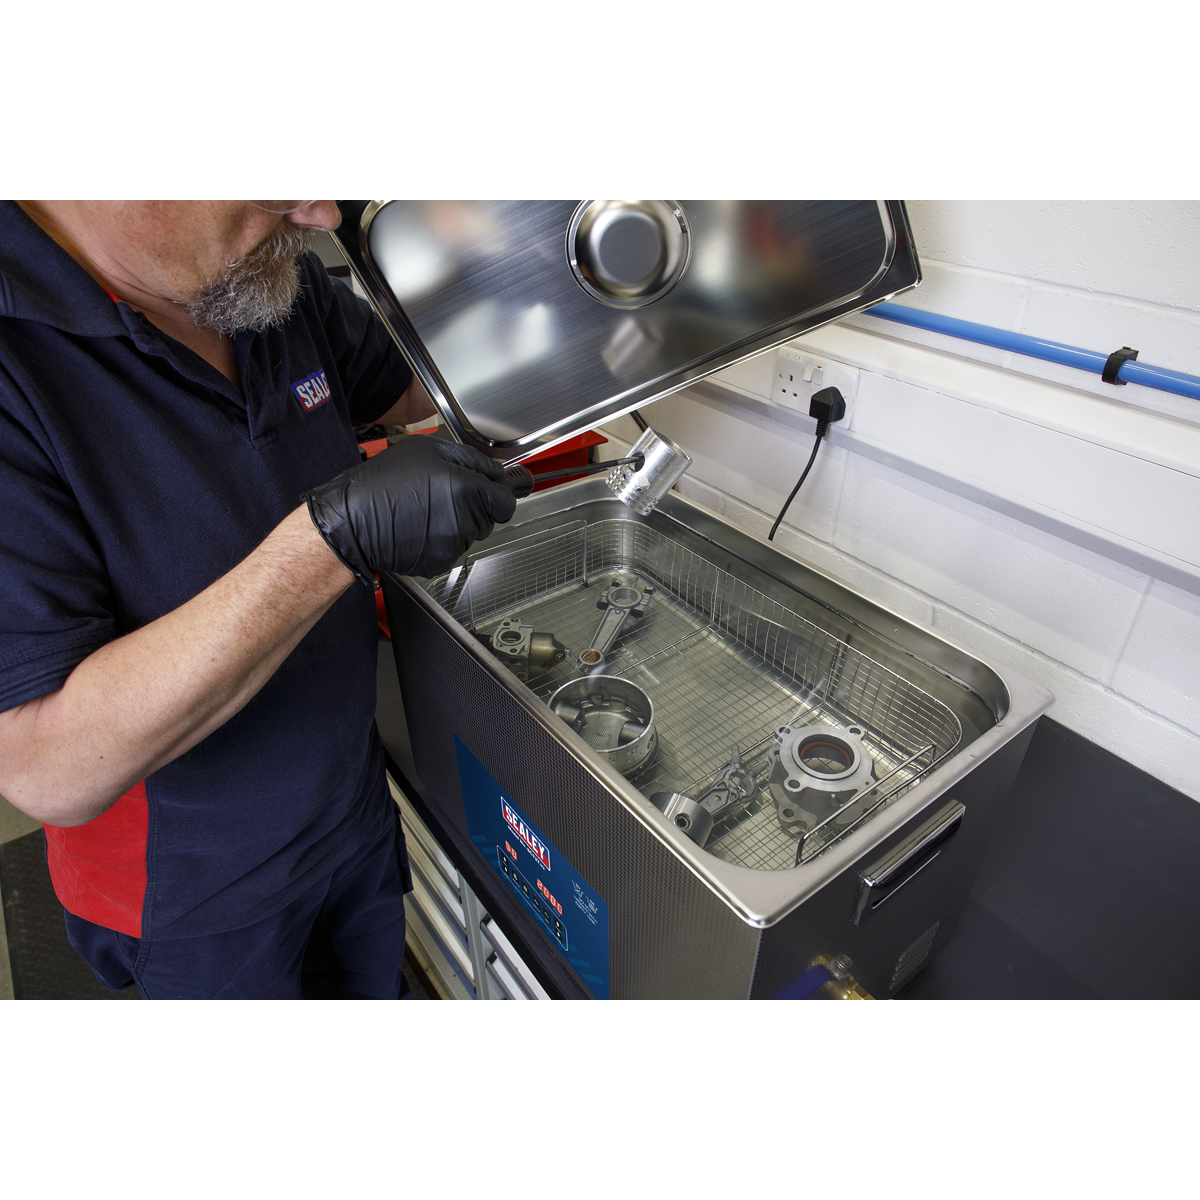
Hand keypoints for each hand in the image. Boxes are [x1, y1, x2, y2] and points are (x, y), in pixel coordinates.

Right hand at [305, 436, 516, 580]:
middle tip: (443, 495)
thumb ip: (470, 458)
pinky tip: (419, 527)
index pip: (506, 502)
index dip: (498, 495)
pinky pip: (452, 549)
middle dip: (474, 507)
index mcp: (466, 490)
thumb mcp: (427, 449)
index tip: (490, 492)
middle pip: (488, 518)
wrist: (352, 521)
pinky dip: (441, 540)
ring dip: (457, 523)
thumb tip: (495, 469)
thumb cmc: (382, 483)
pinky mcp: (440, 562)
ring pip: (470, 534)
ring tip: (425, 509)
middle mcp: (464, 521)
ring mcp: (452, 545)